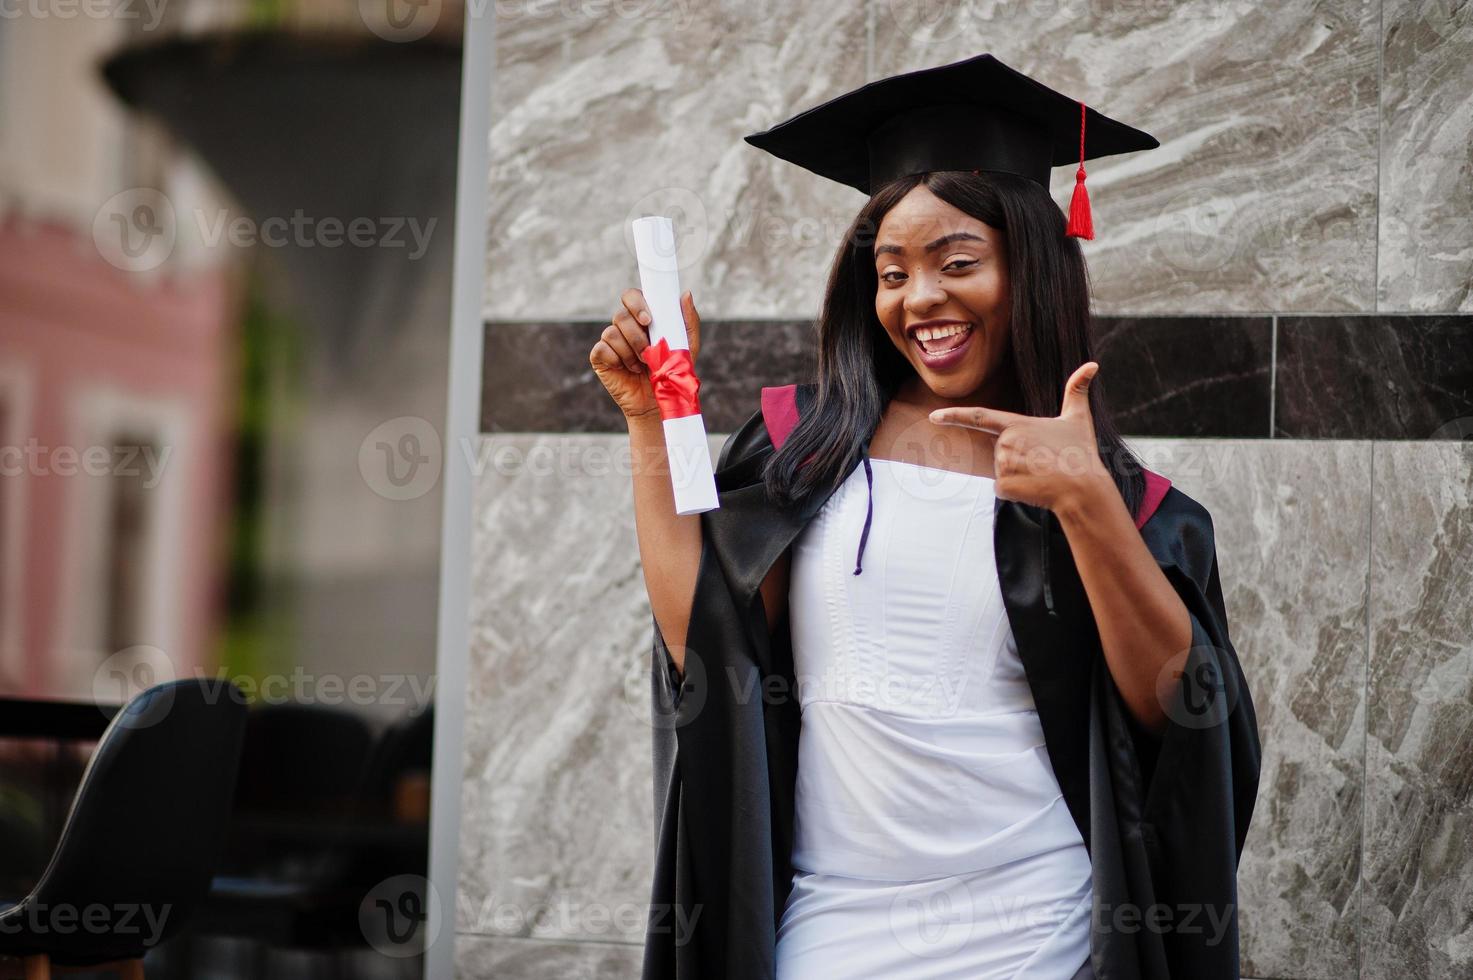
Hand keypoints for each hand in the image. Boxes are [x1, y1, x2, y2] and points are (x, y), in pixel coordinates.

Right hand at [590, 288, 701, 421]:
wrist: (660, 401)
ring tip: (642, 364)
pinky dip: (617, 359)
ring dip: (630, 351)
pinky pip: (601, 349)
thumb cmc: (673, 372)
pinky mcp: (600, 357)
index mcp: (643, 318)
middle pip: (620, 315)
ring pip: (611, 332)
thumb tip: (686, 294)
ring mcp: (611, 341)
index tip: (648, 319)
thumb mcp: (687, 346)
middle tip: (648, 350)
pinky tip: (628, 370)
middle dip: (636, 334)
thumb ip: (687, 320)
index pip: (631, 296)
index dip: (636, 303)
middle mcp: (625, 326)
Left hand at [928, 361, 1111, 510]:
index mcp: (1017, 424)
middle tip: (1043, 462)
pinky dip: (1017, 491)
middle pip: (999, 453)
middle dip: (1018, 460)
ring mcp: (1002, 465)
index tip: (934, 417)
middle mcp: (1005, 442)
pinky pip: (1003, 490)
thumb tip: (1093, 364)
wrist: (1083, 488)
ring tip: (1042, 474)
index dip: (954, 416)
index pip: (979, 417)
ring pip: (1001, 472)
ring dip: (1019, 476)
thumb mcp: (1079, 419)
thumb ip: (1077, 391)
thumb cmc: (1081, 453)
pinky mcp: (1003, 485)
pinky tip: (1035, 488)